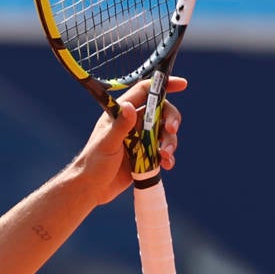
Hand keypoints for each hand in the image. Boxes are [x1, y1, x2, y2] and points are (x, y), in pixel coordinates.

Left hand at [73, 76, 185, 202]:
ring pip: (165, 134)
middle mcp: (133, 123)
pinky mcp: (146, 156)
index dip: (163, 86)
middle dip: (171, 118)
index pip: (145, 92)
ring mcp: (141, 140)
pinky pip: (164, 152)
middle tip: (171, 129)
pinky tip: (166, 165)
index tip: (182, 84)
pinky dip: (168, 157)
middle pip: (161, 112)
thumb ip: (120, 126)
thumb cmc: (93, 163)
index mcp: (122, 113)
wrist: (92, 189)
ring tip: (164, 155)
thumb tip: (129, 106)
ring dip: (170, 142)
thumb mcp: (107, 143)